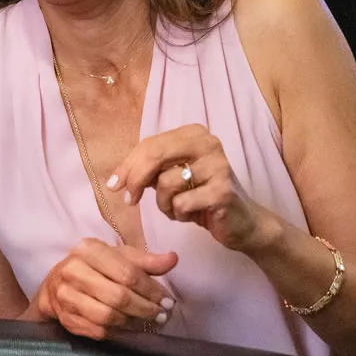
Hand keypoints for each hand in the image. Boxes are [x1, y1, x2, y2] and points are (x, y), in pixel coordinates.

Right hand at [34, 238, 178, 339]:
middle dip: (145, 308)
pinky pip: (98, 330)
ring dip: (134, 322)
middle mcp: (73, 271)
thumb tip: (173, 259)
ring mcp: (66, 297)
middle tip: (162, 315)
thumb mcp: (118, 257)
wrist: (55, 286)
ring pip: (108, 316)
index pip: (127, 273)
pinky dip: (119, 332)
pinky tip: (132, 329)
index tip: (167, 301)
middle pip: (118, 296)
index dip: (151, 290)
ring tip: (150, 323)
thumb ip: (145, 261)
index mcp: (88, 250)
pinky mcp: (67, 318)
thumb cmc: (94, 268)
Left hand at [107, 124, 268, 251]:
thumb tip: (116, 179)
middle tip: (130, 199)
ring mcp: (218, 166)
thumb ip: (148, 170)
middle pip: (155, 155)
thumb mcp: (172, 177)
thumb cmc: (201, 196)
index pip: (150, 144)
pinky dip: (179, 214)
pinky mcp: (222, 192)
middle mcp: (208, 143)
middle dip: (135, 179)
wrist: (240, 222)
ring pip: (166, 184)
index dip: (128, 166)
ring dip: (164, 204)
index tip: (114, 185)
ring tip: (177, 208)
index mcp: (194, 133)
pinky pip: (181, 204)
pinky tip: (192, 215)